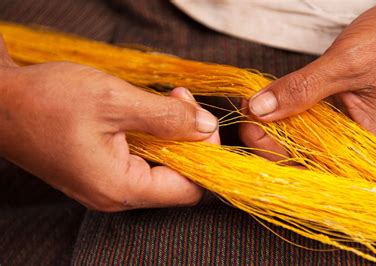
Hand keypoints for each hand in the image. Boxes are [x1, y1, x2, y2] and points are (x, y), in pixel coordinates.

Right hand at [0, 39, 218, 210]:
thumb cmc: (48, 101)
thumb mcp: (115, 101)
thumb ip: (167, 118)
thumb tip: (206, 128)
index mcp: (121, 187)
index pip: (189, 188)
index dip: (204, 155)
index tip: (199, 118)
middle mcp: (115, 195)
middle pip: (176, 177)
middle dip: (187, 137)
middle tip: (178, 100)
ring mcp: (105, 185)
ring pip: (159, 166)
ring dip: (169, 132)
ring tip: (162, 100)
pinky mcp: (98, 171)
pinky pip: (139, 159)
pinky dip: (150, 135)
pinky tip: (144, 110)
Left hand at [240, 0, 375, 155]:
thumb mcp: (346, 65)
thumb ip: (301, 89)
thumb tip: (260, 110)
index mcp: (371, 146)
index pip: (316, 169)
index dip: (278, 156)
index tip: (252, 131)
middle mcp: (358, 145)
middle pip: (305, 158)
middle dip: (270, 139)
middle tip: (248, 114)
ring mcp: (348, 129)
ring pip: (303, 140)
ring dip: (275, 124)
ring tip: (253, 105)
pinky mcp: (339, 113)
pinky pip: (307, 121)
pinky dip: (286, 111)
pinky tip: (268, 102)